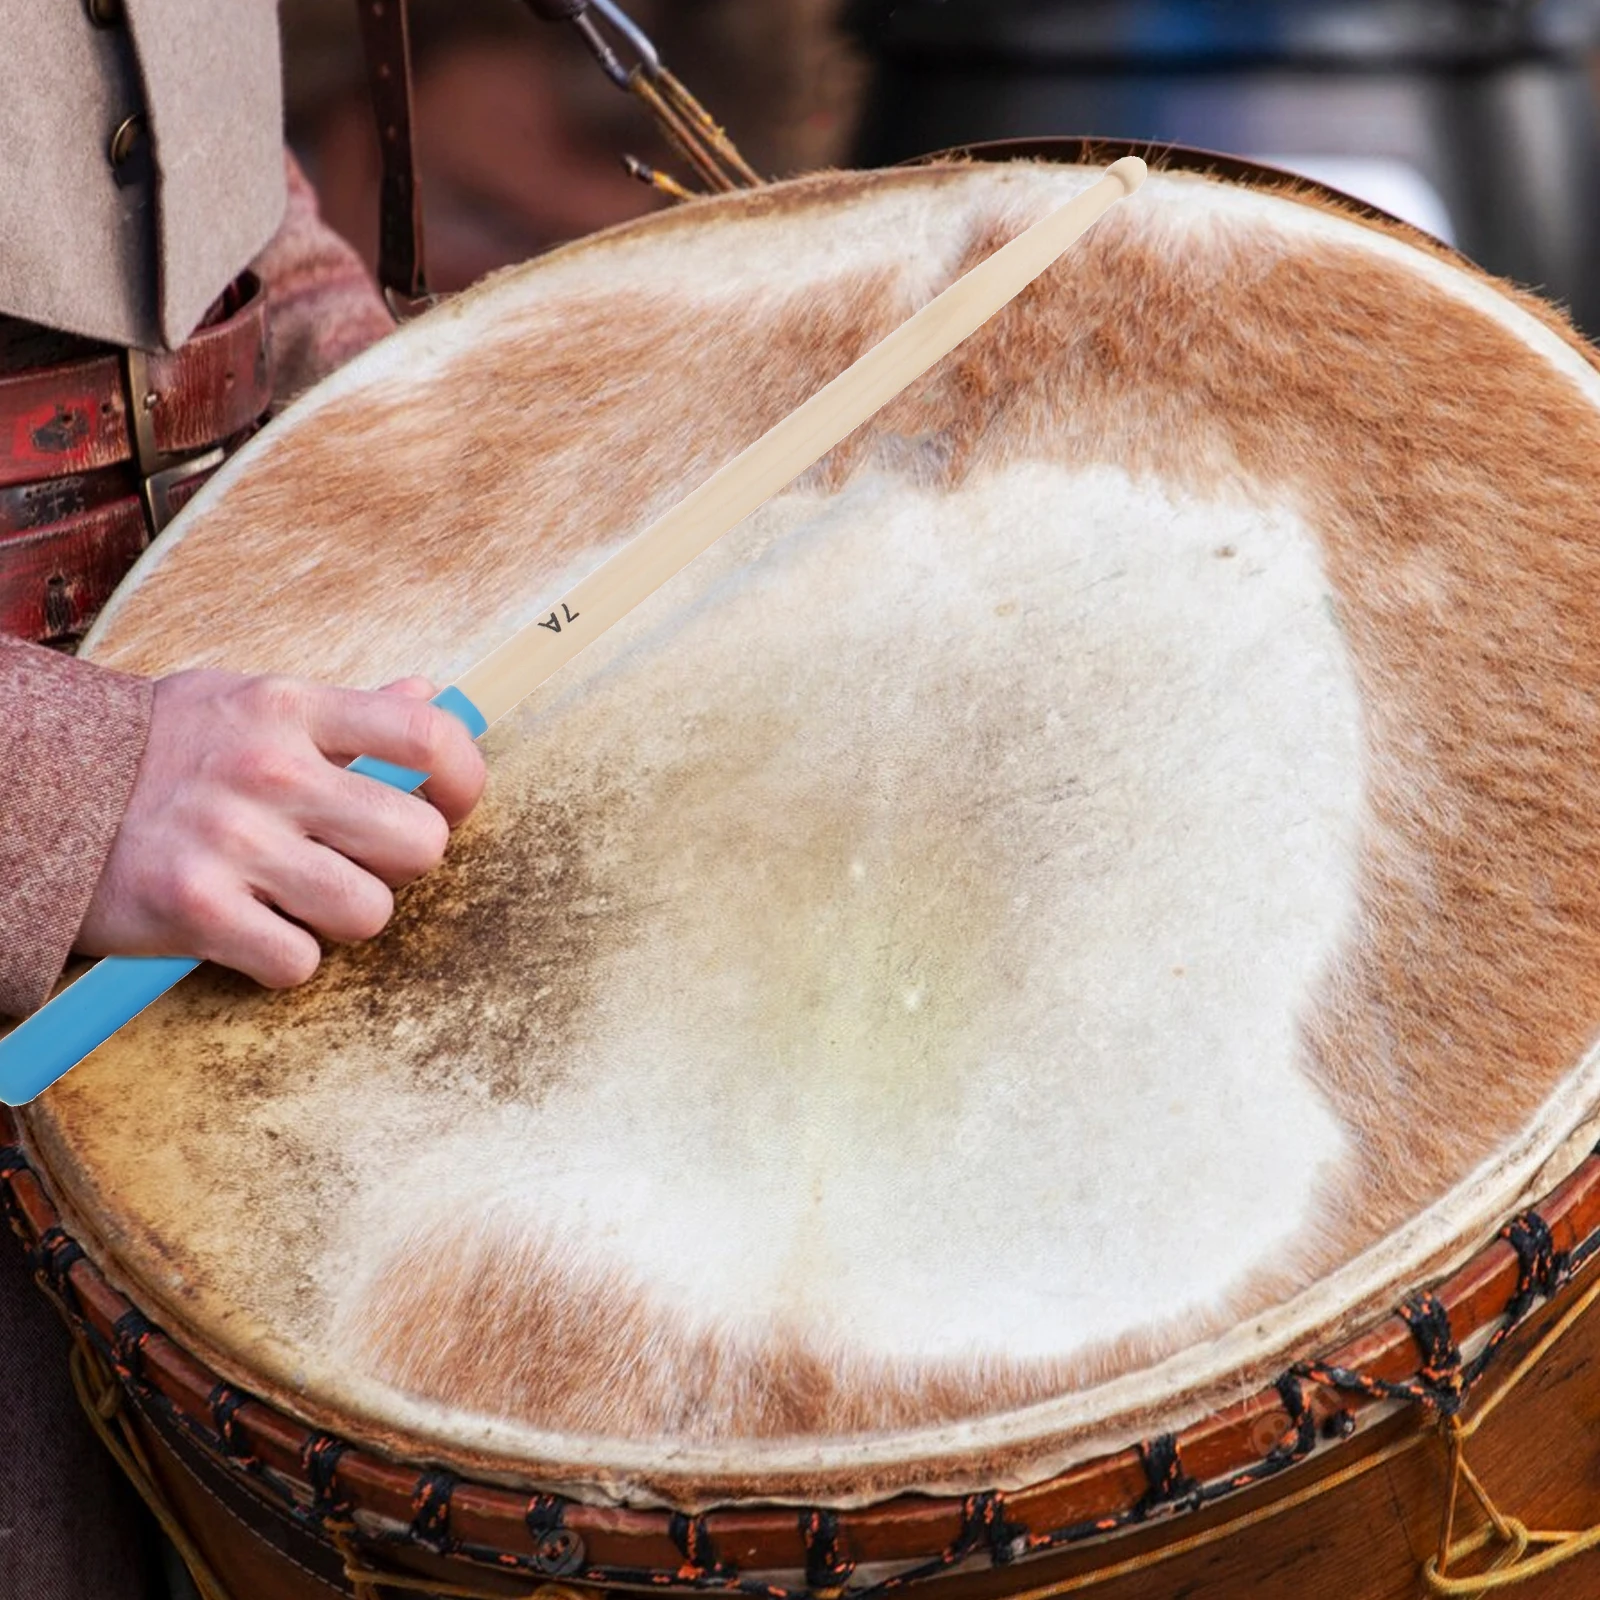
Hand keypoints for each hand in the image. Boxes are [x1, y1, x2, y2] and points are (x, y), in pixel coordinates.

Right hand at [75, 671, 486, 986]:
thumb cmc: (165, 749)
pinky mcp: (197, 912)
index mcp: (292, 709)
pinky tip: (253, 926)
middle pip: (419, 842)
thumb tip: (431, 698)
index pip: (427, 738)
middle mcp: (270, 772)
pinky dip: (286, 959)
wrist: (37, 787)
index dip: (465, 780)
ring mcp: (234, 843)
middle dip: (403, 864)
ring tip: (298, 894)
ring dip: (343, 915)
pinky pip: (299, 962)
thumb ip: (346, 712)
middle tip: (361, 859)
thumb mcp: (250, 701)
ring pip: (369, 912)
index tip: (452, 803)